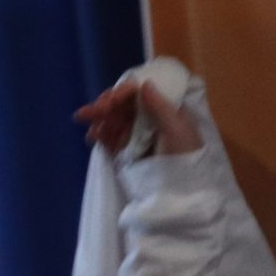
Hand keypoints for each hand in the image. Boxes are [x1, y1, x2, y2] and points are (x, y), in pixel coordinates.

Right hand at [74, 80, 201, 156]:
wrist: (181, 192)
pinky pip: (110, 138)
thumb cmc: (185, 158)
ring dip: (99, 120)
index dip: (122, 93)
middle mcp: (149, 118)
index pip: (140, 93)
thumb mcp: (177, 130)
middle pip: (122, 105)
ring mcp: (137, 134)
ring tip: (91, 130)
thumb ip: (160, 107)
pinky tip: (93, 137)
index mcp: (165, 109)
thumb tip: (144, 83)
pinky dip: (100, 135)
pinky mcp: (127, 150)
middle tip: (89, 112)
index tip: (111, 101)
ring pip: (113, 119)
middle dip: (104, 105)